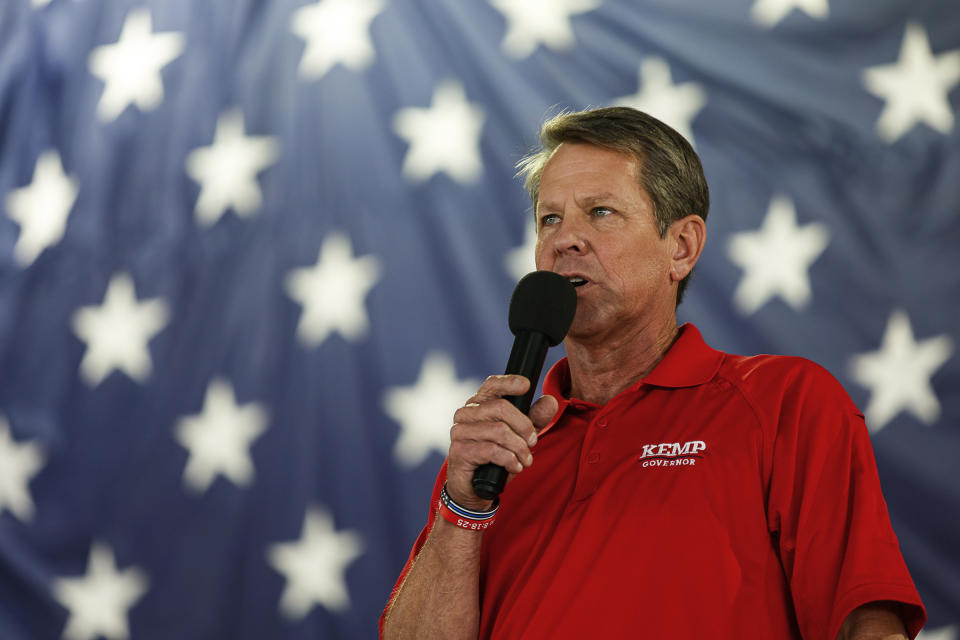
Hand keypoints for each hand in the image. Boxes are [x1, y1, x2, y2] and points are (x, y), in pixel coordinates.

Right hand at [445, 375, 558, 510]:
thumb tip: (550, 401)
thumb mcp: (521, 436)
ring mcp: (460, 431)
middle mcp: (466, 413)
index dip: (509, 382)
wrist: (476, 488)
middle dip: (525, 426)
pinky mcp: (459, 450)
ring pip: (499, 431)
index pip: (492, 385)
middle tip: (533, 442)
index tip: (526, 386)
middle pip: (501, 408)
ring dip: (519, 448)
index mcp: (480, 404)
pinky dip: (510, 460)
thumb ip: (535, 418)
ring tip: (525, 460)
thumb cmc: (496, 457)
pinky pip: (492, 450)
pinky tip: (515, 467)